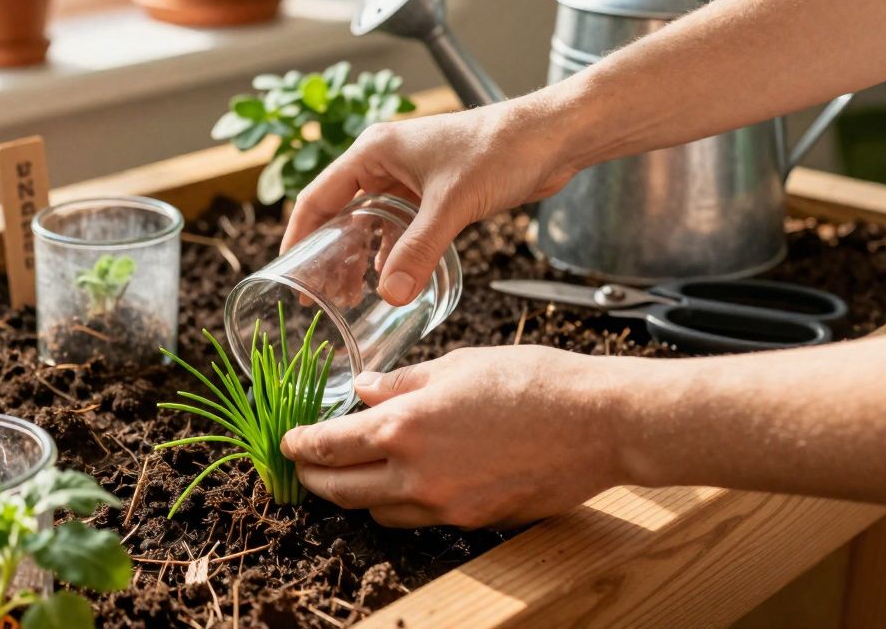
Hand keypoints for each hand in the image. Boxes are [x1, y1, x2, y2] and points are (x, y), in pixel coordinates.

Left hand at [280, 346, 628, 527]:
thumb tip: (363, 391)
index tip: (286, 443)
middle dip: (314, 480)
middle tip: (303, 467)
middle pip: (342, 491)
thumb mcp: (456, 364)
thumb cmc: (532, 381)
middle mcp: (416, 476)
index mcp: (403, 428)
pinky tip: (408, 481)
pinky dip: (401, 503)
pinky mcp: (474, 521)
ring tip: (356, 472)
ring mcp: (445, 506)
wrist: (598, 423)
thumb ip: (401, 382)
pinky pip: (420, 519)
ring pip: (379, 512)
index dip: (300, 446)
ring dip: (359, 495)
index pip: (329, 447)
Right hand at [282, 98, 577, 305]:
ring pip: (370, 223)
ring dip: (361, 258)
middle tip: (321, 294)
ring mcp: (409, 178)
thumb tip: (390, 294)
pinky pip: (400, 228)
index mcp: (373, 152)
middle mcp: (384, 163)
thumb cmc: (500, 150)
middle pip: (340, 213)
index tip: (289, 271)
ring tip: (353, 296)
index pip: (318, 196)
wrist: (550, 138)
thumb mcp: (451, 205)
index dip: (298, 234)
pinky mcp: (434, 194)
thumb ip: (418, 251)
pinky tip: (393, 281)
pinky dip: (392, 253)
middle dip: (329, 253)